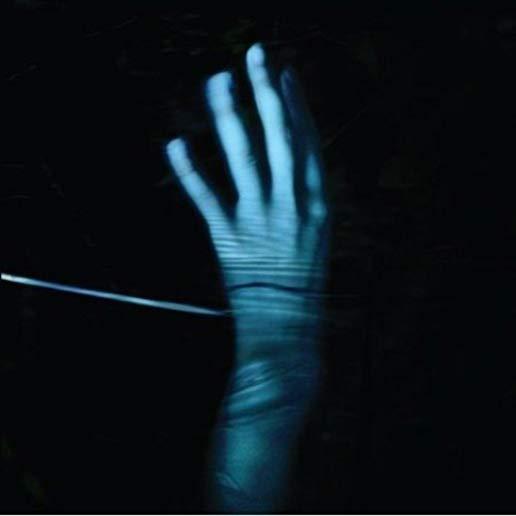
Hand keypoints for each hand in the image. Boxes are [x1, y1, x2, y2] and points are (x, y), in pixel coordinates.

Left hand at [166, 43, 328, 324]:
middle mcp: (292, 204)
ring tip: (215, 81)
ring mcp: (259, 221)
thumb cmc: (304, 282)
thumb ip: (305, 197)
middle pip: (279, 138)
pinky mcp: (229, 239)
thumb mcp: (317, 234)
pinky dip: (189, 172)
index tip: (284, 73)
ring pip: (243, 158)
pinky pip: (207, 200)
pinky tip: (175, 143)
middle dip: (266, 92)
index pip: (307, 141)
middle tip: (253, 53)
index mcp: (318, 203)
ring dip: (229, 116)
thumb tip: (293, 162)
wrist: (288, 328)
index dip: (296, 104)